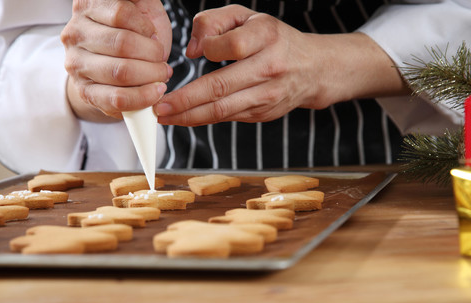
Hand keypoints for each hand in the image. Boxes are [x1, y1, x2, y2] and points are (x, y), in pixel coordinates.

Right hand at [61, 0, 172, 120]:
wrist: (112, 67)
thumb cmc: (131, 35)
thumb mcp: (139, 9)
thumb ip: (139, 3)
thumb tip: (141, 2)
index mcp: (87, 7)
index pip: (121, 13)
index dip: (146, 27)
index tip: (153, 36)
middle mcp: (76, 33)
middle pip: (122, 43)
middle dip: (153, 54)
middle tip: (163, 59)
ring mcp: (77, 64)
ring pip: (121, 71)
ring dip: (151, 75)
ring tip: (161, 74)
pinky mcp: (85, 92)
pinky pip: (118, 98)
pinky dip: (143, 97)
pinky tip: (155, 92)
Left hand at [155, 5, 408, 126]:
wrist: (312, 69)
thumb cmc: (274, 39)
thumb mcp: (248, 16)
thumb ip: (214, 21)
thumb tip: (192, 51)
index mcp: (267, 37)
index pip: (231, 46)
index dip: (208, 50)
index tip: (194, 54)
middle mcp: (270, 68)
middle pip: (221, 88)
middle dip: (184, 100)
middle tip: (158, 107)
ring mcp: (268, 95)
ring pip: (222, 110)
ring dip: (189, 116)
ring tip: (164, 117)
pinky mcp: (263, 113)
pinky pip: (228, 118)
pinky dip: (203, 119)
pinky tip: (184, 118)